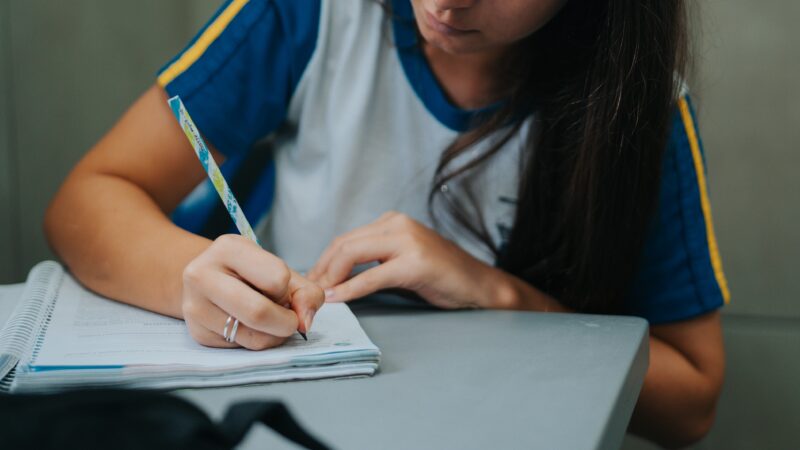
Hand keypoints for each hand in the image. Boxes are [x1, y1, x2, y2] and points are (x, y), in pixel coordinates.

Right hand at [181, 234, 323, 348]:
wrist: (210, 280)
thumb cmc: (252, 274)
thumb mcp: (282, 270)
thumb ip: (307, 293)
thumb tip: (303, 324)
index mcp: (229, 248)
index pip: (277, 278)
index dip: (286, 290)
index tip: (279, 289)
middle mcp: (203, 275)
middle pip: (258, 312)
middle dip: (286, 322)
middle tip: (289, 319)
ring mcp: (195, 306)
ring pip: (253, 337)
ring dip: (273, 335)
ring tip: (269, 320)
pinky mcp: (197, 332)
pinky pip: (242, 348)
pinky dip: (256, 341)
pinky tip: (250, 326)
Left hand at [307, 212, 498, 308]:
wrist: (480, 286)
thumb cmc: (441, 277)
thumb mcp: (401, 261)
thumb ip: (373, 261)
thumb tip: (335, 277)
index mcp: (392, 221)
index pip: (345, 239)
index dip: (322, 262)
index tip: (311, 283)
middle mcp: (397, 224)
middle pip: (343, 244)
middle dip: (320, 270)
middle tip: (308, 293)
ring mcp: (407, 241)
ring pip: (352, 254)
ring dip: (330, 278)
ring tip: (318, 298)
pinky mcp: (415, 263)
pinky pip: (372, 276)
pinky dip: (350, 289)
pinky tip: (338, 299)